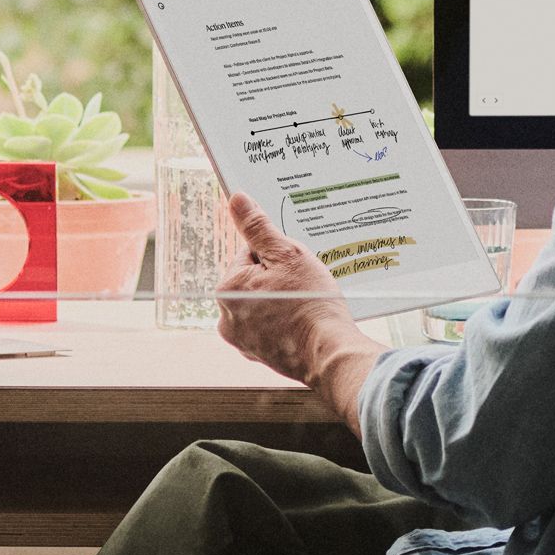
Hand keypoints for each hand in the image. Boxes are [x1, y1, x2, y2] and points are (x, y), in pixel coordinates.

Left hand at [216, 192, 383, 423]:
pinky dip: (283, 323)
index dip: (277, 256)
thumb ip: (259, 227)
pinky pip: (269, 327)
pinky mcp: (257, 354)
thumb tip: (237, 200)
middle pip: (254, 280)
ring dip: (280, 301)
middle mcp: (226, 315)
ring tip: (304, 306)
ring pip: (262, 304)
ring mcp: (241, 339)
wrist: (329, 353)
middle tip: (302, 286)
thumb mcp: (288, 254)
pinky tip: (302, 324)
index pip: (250, 254)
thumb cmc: (310, 304)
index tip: (295, 268)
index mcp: (227, 287)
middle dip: (278, 279)